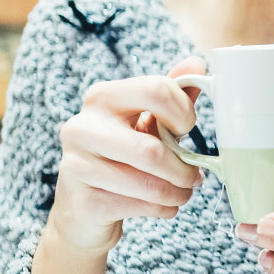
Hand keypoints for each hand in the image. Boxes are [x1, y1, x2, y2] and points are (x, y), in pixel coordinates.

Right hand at [45, 58, 206, 255]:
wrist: (83, 209)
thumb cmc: (123, 156)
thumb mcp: (147, 121)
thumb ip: (171, 93)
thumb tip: (197, 64)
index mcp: (101, 97)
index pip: (156, 90)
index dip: (184, 113)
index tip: (187, 129)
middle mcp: (81, 127)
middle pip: (152, 151)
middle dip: (184, 169)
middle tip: (195, 176)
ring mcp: (76, 166)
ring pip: (149, 183)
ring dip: (178, 192)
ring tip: (183, 192)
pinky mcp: (83, 202)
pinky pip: (141, 206)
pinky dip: (164, 209)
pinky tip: (164, 206)